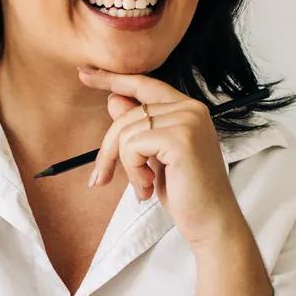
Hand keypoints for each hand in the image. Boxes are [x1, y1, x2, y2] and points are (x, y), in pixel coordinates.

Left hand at [78, 67, 245, 247]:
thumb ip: (138, 128)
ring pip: (126, 132)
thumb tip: (113, 99)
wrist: (211, 222)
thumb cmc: (185, 193)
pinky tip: (147, 188)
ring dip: (126, 167)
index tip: (84, 73)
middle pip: (127, 113)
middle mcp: (190, 108)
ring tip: (142, 188)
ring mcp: (187, 120)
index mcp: (187, 109)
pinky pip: (132, 146)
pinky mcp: (180, 138)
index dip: (113, 79)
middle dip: (108, 149)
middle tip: (101, 179)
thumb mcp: (154, 157)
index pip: (144, 84)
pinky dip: (132, 171)